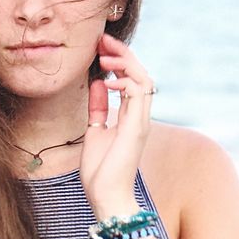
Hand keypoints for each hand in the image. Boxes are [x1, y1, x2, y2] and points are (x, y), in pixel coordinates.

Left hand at [81, 32, 156, 220]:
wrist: (106, 198)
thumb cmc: (100, 172)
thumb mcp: (94, 131)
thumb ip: (97, 108)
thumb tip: (98, 82)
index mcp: (131, 117)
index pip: (132, 80)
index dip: (119, 60)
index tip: (100, 47)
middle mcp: (140, 117)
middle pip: (140, 74)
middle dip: (123, 53)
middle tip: (103, 40)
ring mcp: (141, 122)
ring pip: (144, 79)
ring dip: (125, 62)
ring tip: (105, 55)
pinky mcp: (137, 128)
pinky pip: (138, 94)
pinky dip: (123, 82)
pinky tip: (105, 80)